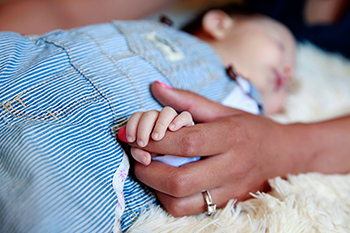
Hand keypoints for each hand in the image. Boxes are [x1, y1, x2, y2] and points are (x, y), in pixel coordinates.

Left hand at [119, 106, 192, 164]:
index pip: (137, 116)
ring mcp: (173, 119)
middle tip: (142, 143)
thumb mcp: (146, 155)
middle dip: (143, 128)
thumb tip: (145, 159)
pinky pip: (185, 116)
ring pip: (167, 111)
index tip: (131, 139)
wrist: (176, 158)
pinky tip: (173, 129)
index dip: (132, 125)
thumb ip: (140, 154)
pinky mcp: (187, 124)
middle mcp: (159, 118)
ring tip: (156, 138)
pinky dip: (178, 120)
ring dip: (160, 123)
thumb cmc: (157, 155)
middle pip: (149, 113)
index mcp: (147, 122)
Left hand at [126, 81, 299, 216]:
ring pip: (182, 202)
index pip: (187, 142)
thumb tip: (156, 87)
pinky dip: (170, 199)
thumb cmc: (251, 128)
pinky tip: (166, 184)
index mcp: (231, 137)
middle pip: (180, 179)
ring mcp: (230, 190)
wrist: (284, 155)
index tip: (135, 136)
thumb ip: (188, 100)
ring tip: (149, 171)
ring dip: (156, 188)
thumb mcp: (223, 109)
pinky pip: (190, 210)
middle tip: (137, 156)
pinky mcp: (227, 203)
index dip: (155, 141)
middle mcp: (231, 167)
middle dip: (148, 170)